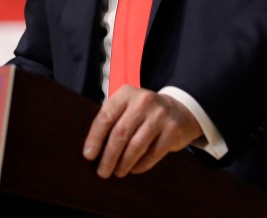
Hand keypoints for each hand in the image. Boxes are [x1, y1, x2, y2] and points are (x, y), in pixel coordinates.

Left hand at [82, 85, 202, 177]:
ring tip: (118, 172)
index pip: (106, 116)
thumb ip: (112, 120)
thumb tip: (91, 149)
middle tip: (102, 171)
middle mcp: (144, 101)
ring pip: (136, 146)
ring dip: (124, 163)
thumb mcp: (128, 106)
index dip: (95, 138)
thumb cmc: (144, 113)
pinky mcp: (172, 130)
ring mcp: (160, 115)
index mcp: (127, 93)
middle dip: (109, 156)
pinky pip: (152, 154)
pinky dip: (141, 165)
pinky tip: (134, 169)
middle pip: (120, 133)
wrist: (178, 111)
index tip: (88, 155)